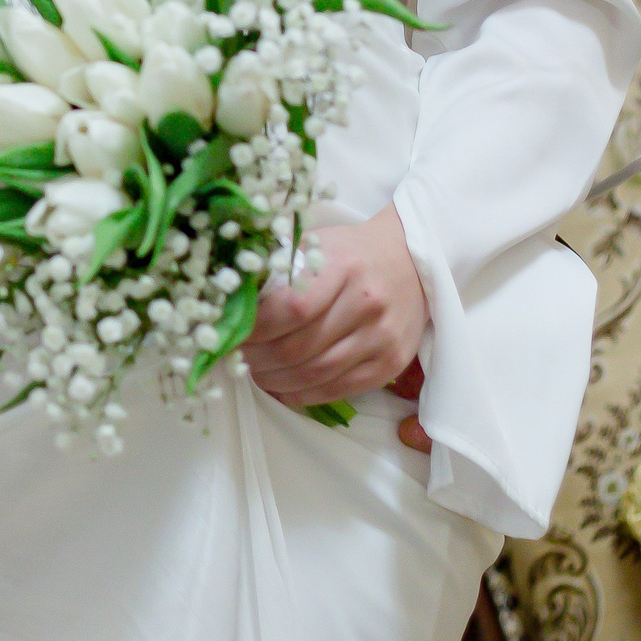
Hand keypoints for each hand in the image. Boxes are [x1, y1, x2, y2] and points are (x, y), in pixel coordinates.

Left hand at [245, 206, 428, 415]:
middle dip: (258, 359)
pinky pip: (337, 390)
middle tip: (239, 357)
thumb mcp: (314, 246)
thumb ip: (277, 270)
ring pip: (315, 374)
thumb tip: (230, 303)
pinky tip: (283, 386)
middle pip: (298, 347)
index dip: (256, 328)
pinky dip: (302, 394)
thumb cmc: (350, 254)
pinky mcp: (390, 364)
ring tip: (257, 372)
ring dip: (275, 380)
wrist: (410, 263)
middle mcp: (367, 303)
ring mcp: (382, 337)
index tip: (233, 331)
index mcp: (342, 266)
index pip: (291, 308)